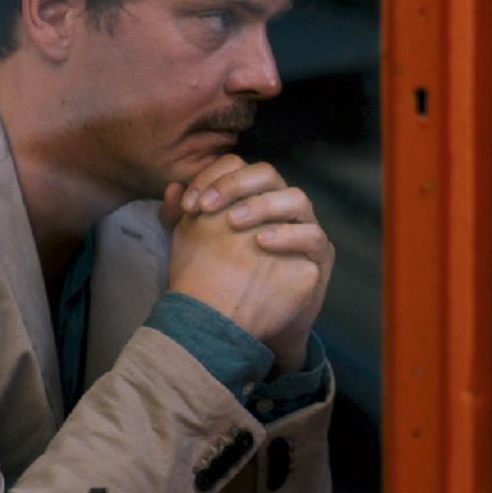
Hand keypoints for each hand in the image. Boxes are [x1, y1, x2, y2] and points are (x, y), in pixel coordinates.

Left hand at [160, 156, 333, 371]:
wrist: (245, 325)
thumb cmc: (222, 279)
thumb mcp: (193, 248)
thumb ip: (179, 221)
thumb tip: (172, 190)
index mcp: (252, 196)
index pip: (236, 167)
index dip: (212, 178)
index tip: (188, 206)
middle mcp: (280, 205)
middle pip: (267, 174)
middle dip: (235, 185)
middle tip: (207, 208)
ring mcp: (304, 227)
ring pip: (296, 198)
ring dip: (263, 205)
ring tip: (233, 222)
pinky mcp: (319, 254)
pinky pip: (313, 235)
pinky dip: (289, 234)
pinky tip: (261, 242)